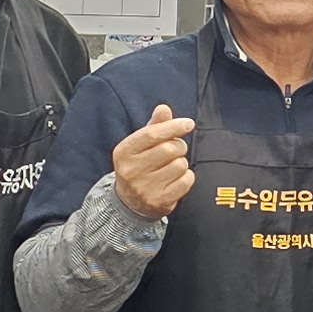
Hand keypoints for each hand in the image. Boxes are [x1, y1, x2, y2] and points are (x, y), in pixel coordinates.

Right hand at [111, 104, 195, 219]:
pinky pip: (186, 181)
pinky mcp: (159, 202)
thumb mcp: (140, 145)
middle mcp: (131, 171)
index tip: (188, 123)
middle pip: (170, 149)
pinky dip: (186, 177)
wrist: (130, 203)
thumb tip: (163, 108)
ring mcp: (145, 188)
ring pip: (180, 165)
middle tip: (175, 150)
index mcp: (124, 152)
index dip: (173, 126)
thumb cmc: (139, 166)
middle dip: (179, 146)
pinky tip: (175, 180)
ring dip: (182, 163)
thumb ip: (154, 126)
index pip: (152, 134)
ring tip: (171, 167)